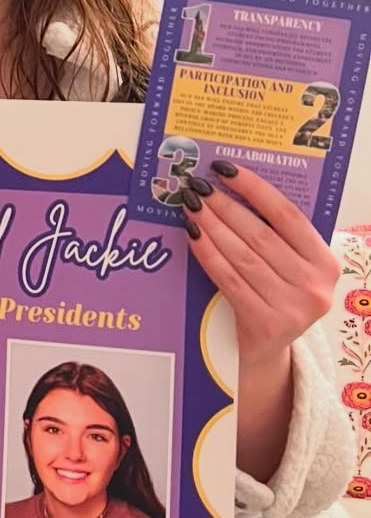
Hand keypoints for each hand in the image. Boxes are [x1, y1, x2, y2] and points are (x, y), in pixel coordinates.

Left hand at [181, 162, 336, 365]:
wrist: (269, 348)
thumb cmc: (275, 294)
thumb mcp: (290, 266)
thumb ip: (275, 235)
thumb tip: (231, 187)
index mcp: (326, 262)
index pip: (288, 215)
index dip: (254, 189)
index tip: (224, 170)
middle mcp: (314, 285)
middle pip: (260, 235)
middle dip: (224, 206)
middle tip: (197, 187)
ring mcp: (292, 307)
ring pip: (242, 256)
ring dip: (211, 227)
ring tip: (191, 207)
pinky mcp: (265, 323)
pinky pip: (228, 279)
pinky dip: (207, 254)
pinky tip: (192, 236)